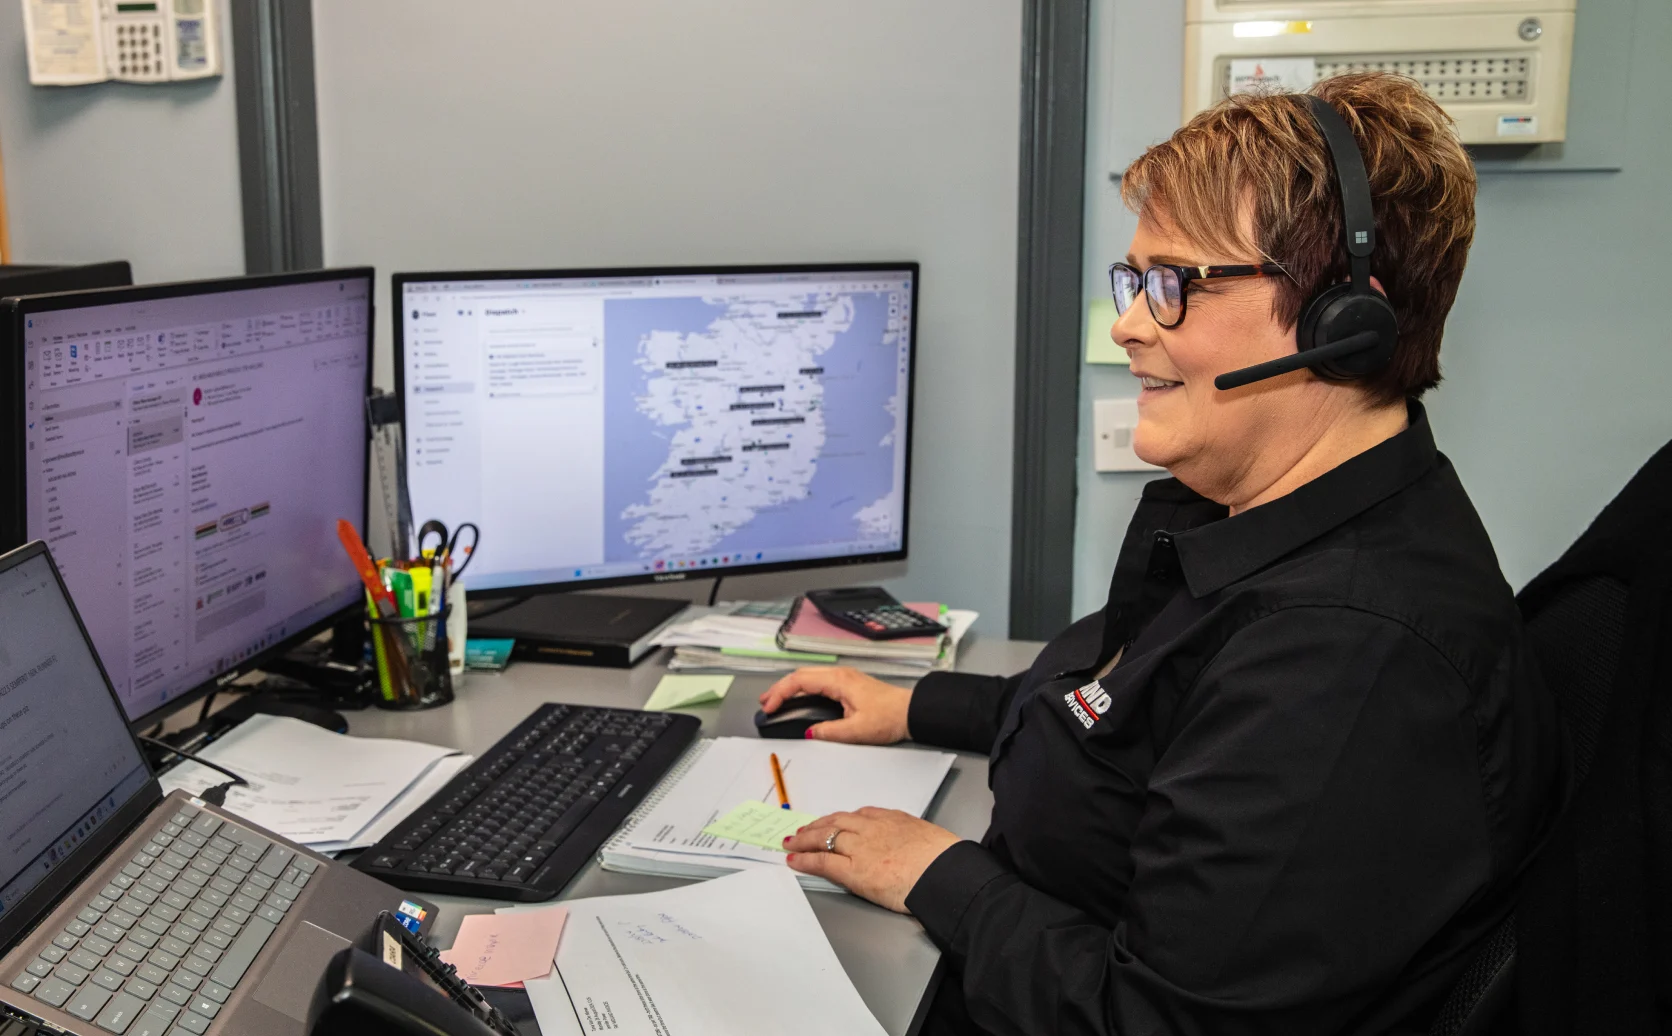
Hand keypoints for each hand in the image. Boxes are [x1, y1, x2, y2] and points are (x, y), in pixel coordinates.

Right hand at [758, 667, 911, 743]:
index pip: (800, 681)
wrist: (911, 712)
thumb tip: (808, 732)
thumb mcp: (857, 730)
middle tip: (766, 703)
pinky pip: (818, 682)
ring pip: (809, 677)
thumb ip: (829, 731)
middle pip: (801, 675)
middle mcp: (839, 674)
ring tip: (776, 701)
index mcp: (838, 681)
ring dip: (791, 687)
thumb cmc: (889, 718)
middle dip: (780, 688)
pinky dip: (803, 689)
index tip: (770, 707)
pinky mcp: (849, 684)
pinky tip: (798, 699)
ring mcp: (844, 678)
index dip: (781, 693)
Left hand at [783, 807, 961, 912]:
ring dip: (805, 839)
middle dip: (818, 825)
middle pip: (837, 822)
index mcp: (892, 819)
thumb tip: (909, 847)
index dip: (841, 820)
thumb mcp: (927, 837)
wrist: (944, 872)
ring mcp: (860, 848)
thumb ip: (910, 837)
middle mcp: (872, 828)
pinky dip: (805, 859)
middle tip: (804, 830)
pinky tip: (794, 860)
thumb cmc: (945, 859)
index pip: (859, 816)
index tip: (833, 822)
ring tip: (793, 842)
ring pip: (825, 837)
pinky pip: (823, 861)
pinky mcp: (853, 870)